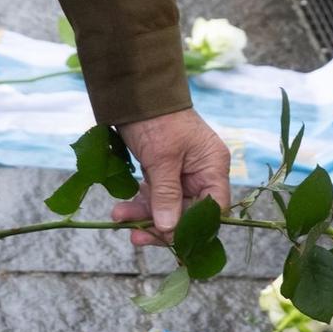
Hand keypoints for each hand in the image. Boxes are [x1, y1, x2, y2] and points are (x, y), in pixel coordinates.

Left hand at [112, 108, 232, 245]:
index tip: (171, 239)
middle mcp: (200, 172)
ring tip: (119, 219)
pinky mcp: (161, 172)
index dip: (194, 227)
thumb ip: (166, 194)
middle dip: (161, 225)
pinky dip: (139, 204)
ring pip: (166, 207)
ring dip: (144, 216)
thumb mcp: (161, 158)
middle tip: (137, 237)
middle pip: (187, 212)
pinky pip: (153, 196)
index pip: (213, 208)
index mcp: (212, 166)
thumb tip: (168, 228)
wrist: (134, 92)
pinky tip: (121, 211)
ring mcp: (180, 173)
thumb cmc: (156, 119)